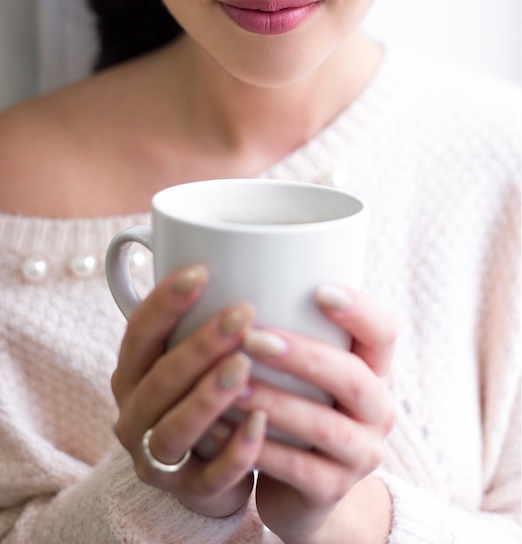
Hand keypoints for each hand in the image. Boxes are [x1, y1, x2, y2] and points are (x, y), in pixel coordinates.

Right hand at [111, 265, 266, 517]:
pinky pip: (212, 477)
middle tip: (243, 314)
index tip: (202, 270)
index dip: (165, 301)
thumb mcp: (191, 357)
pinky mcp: (191, 492)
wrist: (207, 467)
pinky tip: (262, 422)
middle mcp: (135, 416)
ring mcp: (158, 459)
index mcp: (132, 374)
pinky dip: (236, 452)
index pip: (139, 334)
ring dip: (208, 397)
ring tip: (245, 366)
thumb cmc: (202, 393)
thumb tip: (244, 254)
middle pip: (158, 381)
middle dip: (198, 345)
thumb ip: (202, 318)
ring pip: (174, 431)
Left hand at [237, 284, 395, 542]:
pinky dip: (258, 447)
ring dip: (275, 401)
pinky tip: (223, 428)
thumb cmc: (299, 404)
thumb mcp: (306, 368)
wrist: (304, 483)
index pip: (384, 332)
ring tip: (233, 382)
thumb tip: (240, 270)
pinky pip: (296, 469)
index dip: (359, 311)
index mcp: (373, 368)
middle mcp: (378, 409)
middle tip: (253, 338)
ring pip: (324, 426)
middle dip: (303, 356)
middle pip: (353, 378)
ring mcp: (361, 453)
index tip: (319, 289)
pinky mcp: (332, 490)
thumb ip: (292, 329)